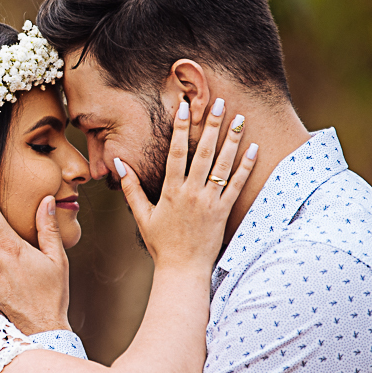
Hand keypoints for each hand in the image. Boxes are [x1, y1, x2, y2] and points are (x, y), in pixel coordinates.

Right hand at [115, 99, 255, 271]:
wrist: (182, 270)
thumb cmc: (160, 244)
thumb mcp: (141, 215)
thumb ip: (131, 188)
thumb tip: (118, 163)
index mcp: (171, 191)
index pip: (176, 152)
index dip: (180, 128)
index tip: (184, 108)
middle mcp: (192, 193)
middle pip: (204, 152)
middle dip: (212, 125)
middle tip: (220, 102)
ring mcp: (210, 202)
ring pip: (224, 165)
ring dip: (233, 140)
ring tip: (240, 118)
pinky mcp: (224, 212)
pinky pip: (237, 185)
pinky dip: (246, 166)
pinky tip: (253, 148)